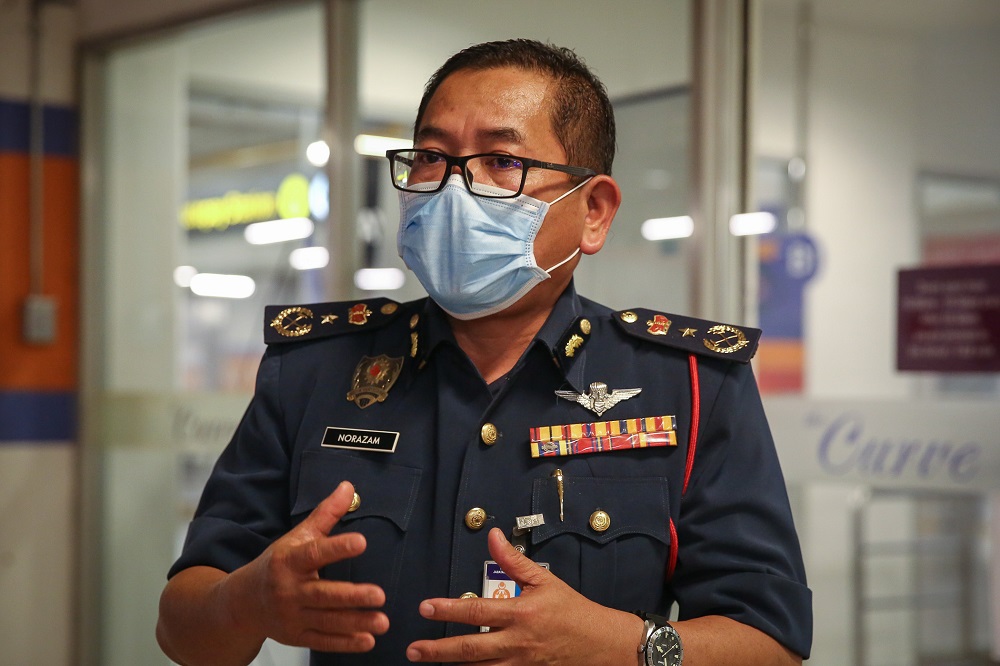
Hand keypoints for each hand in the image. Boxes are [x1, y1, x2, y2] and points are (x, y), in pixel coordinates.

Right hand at [228, 480, 388, 652]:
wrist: (243, 602)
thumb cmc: (277, 564)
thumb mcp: (297, 536)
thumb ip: (325, 514)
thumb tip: (348, 487)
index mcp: (290, 561)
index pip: (315, 553)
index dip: (338, 548)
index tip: (362, 542)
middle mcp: (289, 590)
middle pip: (323, 594)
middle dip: (352, 596)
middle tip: (379, 595)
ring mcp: (292, 616)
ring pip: (327, 621)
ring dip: (356, 623)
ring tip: (383, 622)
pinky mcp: (296, 636)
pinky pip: (323, 641)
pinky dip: (345, 643)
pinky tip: (367, 640)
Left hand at [405, 528, 641, 663]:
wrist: (600, 643)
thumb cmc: (572, 610)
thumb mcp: (544, 580)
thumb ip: (513, 561)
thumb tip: (493, 536)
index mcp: (520, 614)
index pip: (477, 612)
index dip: (448, 610)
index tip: (426, 608)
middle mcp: (517, 643)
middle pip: (470, 649)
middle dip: (438, 650)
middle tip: (414, 649)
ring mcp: (520, 665)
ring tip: (428, 664)